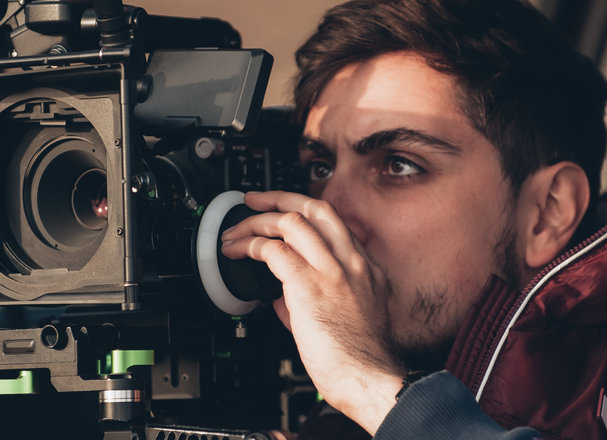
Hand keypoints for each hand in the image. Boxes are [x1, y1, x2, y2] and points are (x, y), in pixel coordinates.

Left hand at [220, 191, 404, 434]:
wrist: (370, 378)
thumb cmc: (359, 358)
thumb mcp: (347, 317)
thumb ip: (313, 300)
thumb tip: (282, 297)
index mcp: (363, 267)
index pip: (331, 223)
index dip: (300, 211)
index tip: (280, 212)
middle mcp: (352, 262)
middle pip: (314, 209)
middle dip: (279, 198)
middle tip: (255, 200)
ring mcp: (332, 271)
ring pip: (291, 222)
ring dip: (256, 222)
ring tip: (236, 231)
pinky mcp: (310, 285)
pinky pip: (274, 250)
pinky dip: (251, 246)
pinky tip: (238, 252)